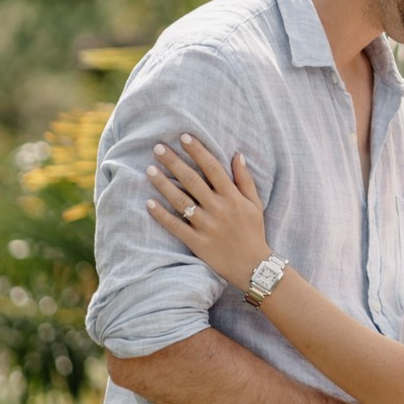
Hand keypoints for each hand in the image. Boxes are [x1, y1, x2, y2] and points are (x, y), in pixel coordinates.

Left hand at [146, 133, 271, 289]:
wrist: (253, 266)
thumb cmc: (254, 232)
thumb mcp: (255, 203)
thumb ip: (245, 179)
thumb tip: (237, 154)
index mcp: (232, 196)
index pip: (212, 168)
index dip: (197, 151)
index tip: (184, 137)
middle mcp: (218, 208)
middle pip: (192, 180)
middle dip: (174, 162)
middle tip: (158, 148)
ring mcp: (206, 225)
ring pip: (181, 200)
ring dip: (164, 184)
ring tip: (149, 170)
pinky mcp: (197, 242)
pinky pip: (176, 226)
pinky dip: (162, 215)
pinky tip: (149, 203)